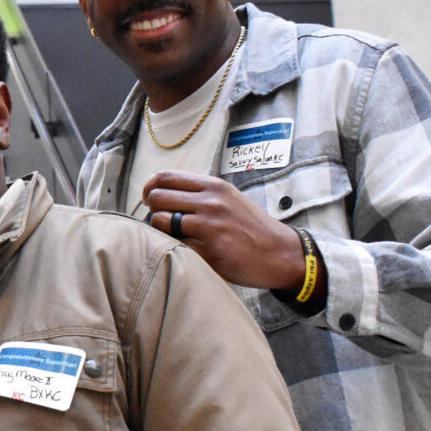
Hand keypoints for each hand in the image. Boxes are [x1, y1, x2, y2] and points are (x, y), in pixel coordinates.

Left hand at [140, 170, 305, 289]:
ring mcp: (209, 227)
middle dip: (152, 209)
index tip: (149, 199)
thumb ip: (199, 193)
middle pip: (158, 197)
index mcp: (214, 186)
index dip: (150, 188)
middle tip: (160, 220)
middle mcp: (210, 203)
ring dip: (159, 230)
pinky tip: (187, 250)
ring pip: (159, 222)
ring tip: (173, 236)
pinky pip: (174, 245)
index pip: (165, 177)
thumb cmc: (250, 226)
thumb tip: (161, 191)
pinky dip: (174, 248)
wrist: (280, 253)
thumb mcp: (229, 198)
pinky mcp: (208, 251)